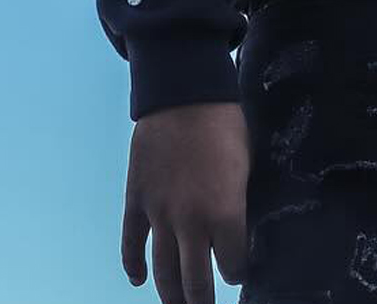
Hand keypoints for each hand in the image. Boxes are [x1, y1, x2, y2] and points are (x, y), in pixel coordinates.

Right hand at [121, 100, 249, 303]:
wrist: (184, 92)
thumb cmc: (225, 122)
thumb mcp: (246, 163)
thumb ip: (239, 201)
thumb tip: (240, 226)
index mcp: (225, 212)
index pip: (233, 264)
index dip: (238, 271)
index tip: (240, 271)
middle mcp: (190, 221)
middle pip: (195, 281)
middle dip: (202, 300)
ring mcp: (159, 213)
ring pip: (163, 270)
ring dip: (171, 293)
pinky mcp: (136, 200)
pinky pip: (131, 244)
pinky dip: (132, 265)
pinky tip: (138, 279)